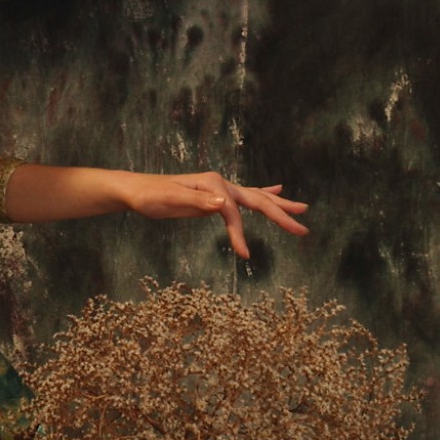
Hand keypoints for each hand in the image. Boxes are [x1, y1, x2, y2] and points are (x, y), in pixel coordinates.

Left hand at [121, 172, 307, 258]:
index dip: (240, 233)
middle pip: (256, 200)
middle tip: (303, 229)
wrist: (136, 190)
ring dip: (278, 203)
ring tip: (301, 208)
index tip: (244, 256)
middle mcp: (219, 183)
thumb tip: (222, 203)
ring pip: (256, 196)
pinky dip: (263, 193)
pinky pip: (244, 197)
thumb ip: (196, 200)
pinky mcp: (215, 196)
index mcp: (211, 184)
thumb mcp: (169, 200)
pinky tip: (277, 188)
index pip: (232, 211)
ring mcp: (218, 188)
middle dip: (281, 214)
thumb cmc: (149, 196)